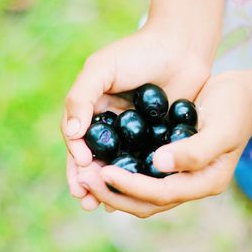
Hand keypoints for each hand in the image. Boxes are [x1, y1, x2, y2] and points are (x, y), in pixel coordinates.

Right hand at [61, 29, 209, 209]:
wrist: (181, 47)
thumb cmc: (138, 53)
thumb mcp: (102, 69)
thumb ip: (81, 97)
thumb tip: (71, 133)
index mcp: (92, 109)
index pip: (77, 140)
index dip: (75, 160)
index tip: (79, 177)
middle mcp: (110, 124)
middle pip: (94, 158)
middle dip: (88, 180)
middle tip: (86, 200)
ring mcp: (133, 134)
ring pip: (117, 165)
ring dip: (109, 185)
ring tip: (104, 204)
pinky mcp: (156, 138)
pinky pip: (142, 162)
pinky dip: (136, 178)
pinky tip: (134, 194)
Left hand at [77, 73, 251, 217]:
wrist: (241, 96)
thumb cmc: (234, 109)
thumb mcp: (221, 128)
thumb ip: (194, 151)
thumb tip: (158, 163)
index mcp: (204, 182)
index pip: (161, 193)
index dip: (131, 186)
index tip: (104, 172)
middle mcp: (188, 184)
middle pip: (145, 202)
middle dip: (113, 193)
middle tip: (84, 178)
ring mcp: (177, 175)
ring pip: (139, 193)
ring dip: (111, 187)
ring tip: (84, 173)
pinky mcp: (167, 162)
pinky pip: (139, 174)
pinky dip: (119, 173)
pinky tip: (99, 161)